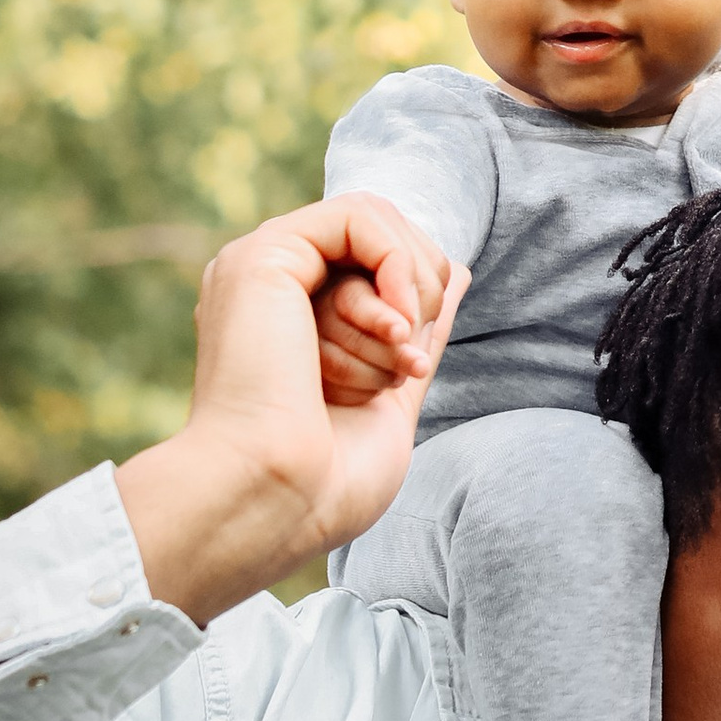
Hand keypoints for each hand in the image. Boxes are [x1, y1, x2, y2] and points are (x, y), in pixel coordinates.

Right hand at [114, 197, 465, 626]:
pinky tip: (393, 322)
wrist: (277, 503)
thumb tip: (458, 271)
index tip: (415, 367)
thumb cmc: (325, 483)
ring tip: (397, 348)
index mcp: (288, 320)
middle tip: (408, 359)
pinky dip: (396, 262)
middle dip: (420, 291)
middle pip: (382, 237)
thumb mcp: (391, 393)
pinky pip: (357, 216)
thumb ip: (415, 328)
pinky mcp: (264, 255)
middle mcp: (270, 288)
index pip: (379, 264)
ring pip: (374, 223)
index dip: (420, 298)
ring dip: (410, 287)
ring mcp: (262, 267)